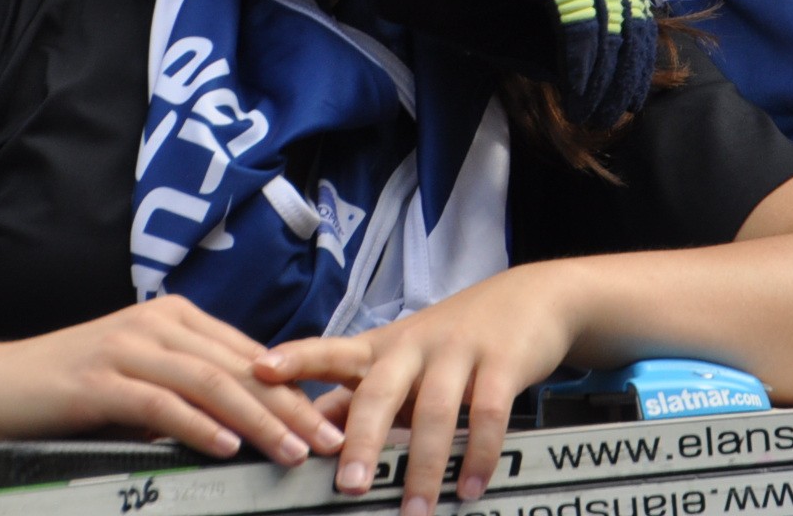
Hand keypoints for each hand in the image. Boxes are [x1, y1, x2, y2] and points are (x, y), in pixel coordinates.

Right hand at [0, 296, 344, 464]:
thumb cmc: (69, 389)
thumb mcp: (140, 380)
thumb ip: (188, 390)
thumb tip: (248, 421)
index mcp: (174, 317)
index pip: (249, 353)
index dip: (293, 387)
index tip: (328, 417)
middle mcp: (157, 323)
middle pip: (240, 367)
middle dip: (291, 406)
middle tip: (328, 439)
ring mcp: (128, 347)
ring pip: (210, 382)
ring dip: (258, 420)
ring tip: (292, 449)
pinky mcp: (99, 380)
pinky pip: (161, 403)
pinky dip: (199, 425)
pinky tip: (226, 446)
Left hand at [251, 266, 578, 515]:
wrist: (533, 297)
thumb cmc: (456, 336)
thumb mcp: (406, 355)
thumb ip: (361, 391)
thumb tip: (307, 430)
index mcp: (383, 347)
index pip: (331, 349)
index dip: (296, 359)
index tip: (260, 371)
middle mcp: (414, 346)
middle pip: (379, 391)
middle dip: (362, 440)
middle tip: (349, 484)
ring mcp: (458, 351)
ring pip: (434, 412)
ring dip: (424, 467)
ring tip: (416, 510)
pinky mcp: (501, 362)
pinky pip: (488, 415)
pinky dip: (479, 455)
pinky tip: (469, 487)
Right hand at [270, 0, 657, 127]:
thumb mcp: (502, 28)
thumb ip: (546, 47)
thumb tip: (591, 83)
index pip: (622, 5)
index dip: (628, 58)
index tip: (619, 102)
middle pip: (626, 7)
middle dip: (625, 69)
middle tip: (613, 115)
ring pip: (608, 7)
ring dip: (605, 69)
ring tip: (593, 112)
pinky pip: (577, 6)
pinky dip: (581, 55)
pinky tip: (573, 91)